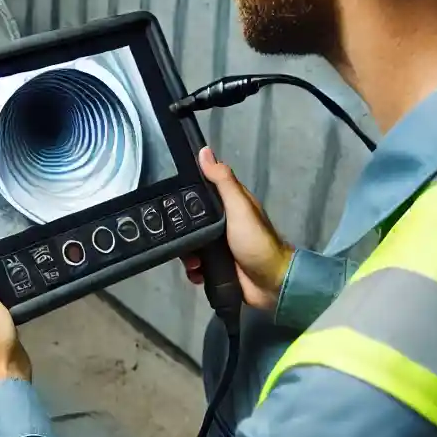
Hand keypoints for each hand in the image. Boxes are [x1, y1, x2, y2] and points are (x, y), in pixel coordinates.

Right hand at [181, 147, 294, 311]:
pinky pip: (196, 265)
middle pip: (192, 220)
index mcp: (230, 205)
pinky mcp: (216, 266)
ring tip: (192, 263)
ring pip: (191, 244)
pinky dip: (194, 270)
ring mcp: (219, 246)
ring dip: (187, 254)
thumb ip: (223, 181)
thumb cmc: (256, 241)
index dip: (187, 191)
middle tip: (175, 236)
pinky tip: (197, 273)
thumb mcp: (239, 207)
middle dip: (182, 230)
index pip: (202, 190)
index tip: (167, 194)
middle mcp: (222, 223)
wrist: (270, 284)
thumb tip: (204, 151)